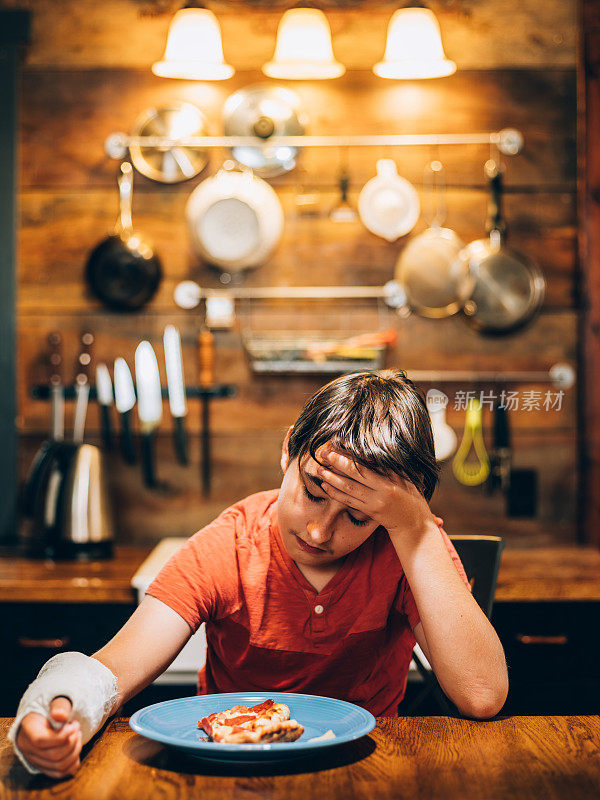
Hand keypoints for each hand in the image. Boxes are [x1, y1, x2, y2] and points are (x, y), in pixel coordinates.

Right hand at [16, 696, 81, 777]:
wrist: (47, 716)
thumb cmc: (53, 707)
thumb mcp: (56, 700)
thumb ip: (59, 705)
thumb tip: (60, 716)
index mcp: (28, 728)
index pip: (41, 740)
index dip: (61, 736)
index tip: (73, 724)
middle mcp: (28, 747)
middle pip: (53, 755)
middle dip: (72, 741)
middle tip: (77, 728)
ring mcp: (35, 759)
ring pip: (59, 766)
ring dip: (75, 750)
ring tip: (78, 736)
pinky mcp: (44, 766)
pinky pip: (61, 773)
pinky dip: (74, 762)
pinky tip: (76, 747)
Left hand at [316, 447, 441, 539]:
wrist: (414, 524)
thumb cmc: (412, 497)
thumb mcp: (407, 479)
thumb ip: (392, 467)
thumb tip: (376, 450)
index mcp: (393, 478)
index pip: (369, 462)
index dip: (353, 453)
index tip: (340, 443)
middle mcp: (383, 490)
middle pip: (356, 473)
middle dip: (338, 462)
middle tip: (324, 453)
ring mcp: (375, 502)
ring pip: (349, 488)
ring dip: (332, 478)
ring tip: (319, 469)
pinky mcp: (369, 512)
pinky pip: (349, 502)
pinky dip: (336, 493)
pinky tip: (325, 486)